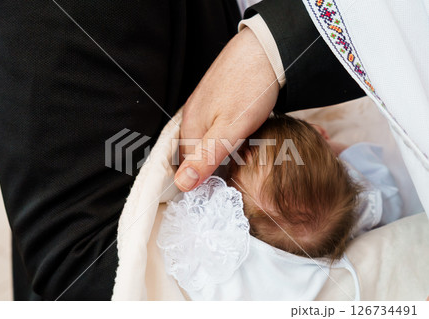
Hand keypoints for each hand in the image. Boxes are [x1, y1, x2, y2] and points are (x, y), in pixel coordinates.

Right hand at [175, 27, 278, 191]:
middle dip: (216, 163)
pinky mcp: (215, 98)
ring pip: (208, 139)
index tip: (229, 181)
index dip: (208, 178)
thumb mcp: (230, 130)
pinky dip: (228, 133)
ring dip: (224, 148)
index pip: (189, 167)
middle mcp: (192, 117)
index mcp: (190, 127)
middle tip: (241, 163)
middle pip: (198, 153)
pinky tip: (243, 131)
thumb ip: (206, 157)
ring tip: (245, 147)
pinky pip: (216, 125)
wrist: (264, 50)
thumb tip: (182, 184)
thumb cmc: (250, 89)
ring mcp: (203, 105)